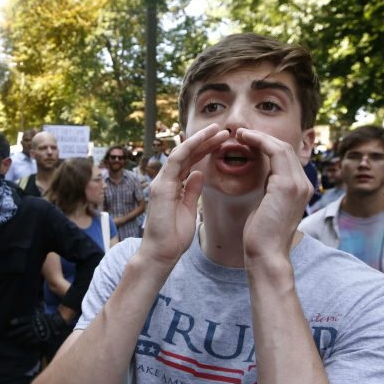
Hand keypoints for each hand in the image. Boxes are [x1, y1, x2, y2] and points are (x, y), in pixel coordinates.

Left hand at [8, 309, 68, 351]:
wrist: (55, 322)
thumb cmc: (45, 318)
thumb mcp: (37, 315)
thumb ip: (31, 319)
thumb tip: (23, 319)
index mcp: (32, 319)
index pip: (23, 320)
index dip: (17, 321)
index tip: (10, 323)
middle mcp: (33, 325)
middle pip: (22, 329)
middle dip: (15, 332)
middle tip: (8, 335)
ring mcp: (36, 331)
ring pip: (26, 336)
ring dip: (20, 339)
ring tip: (15, 342)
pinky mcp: (40, 337)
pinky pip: (33, 341)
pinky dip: (28, 343)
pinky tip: (24, 345)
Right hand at [140, 125, 230, 267]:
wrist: (161, 254)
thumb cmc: (173, 237)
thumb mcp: (189, 209)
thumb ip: (191, 190)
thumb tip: (198, 173)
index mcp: (173, 186)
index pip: (190, 162)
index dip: (205, 149)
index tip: (222, 141)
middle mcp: (165, 181)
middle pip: (187, 154)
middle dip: (205, 141)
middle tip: (223, 130)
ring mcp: (161, 182)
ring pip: (181, 153)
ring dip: (199, 139)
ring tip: (216, 129)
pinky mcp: (161, 187)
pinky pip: (175, 162)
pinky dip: (188, 148)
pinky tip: (201, 139)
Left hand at [236, 128, 311, 261]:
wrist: (265, 254)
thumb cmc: (261, 235)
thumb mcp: (267, 204)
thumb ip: (271, 188)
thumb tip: (265, 175)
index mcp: (300, 188)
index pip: (285, 157)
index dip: (266, 145)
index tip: (246, 140)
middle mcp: (304, 184)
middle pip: (285, 148)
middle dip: (262, 138)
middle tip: (241, 133)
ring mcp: (298, 184)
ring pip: (281, 147)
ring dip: (259, 137)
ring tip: (240, 134)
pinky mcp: (287, 186)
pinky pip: (275, 152)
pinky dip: (259, 142)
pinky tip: (244, 140)